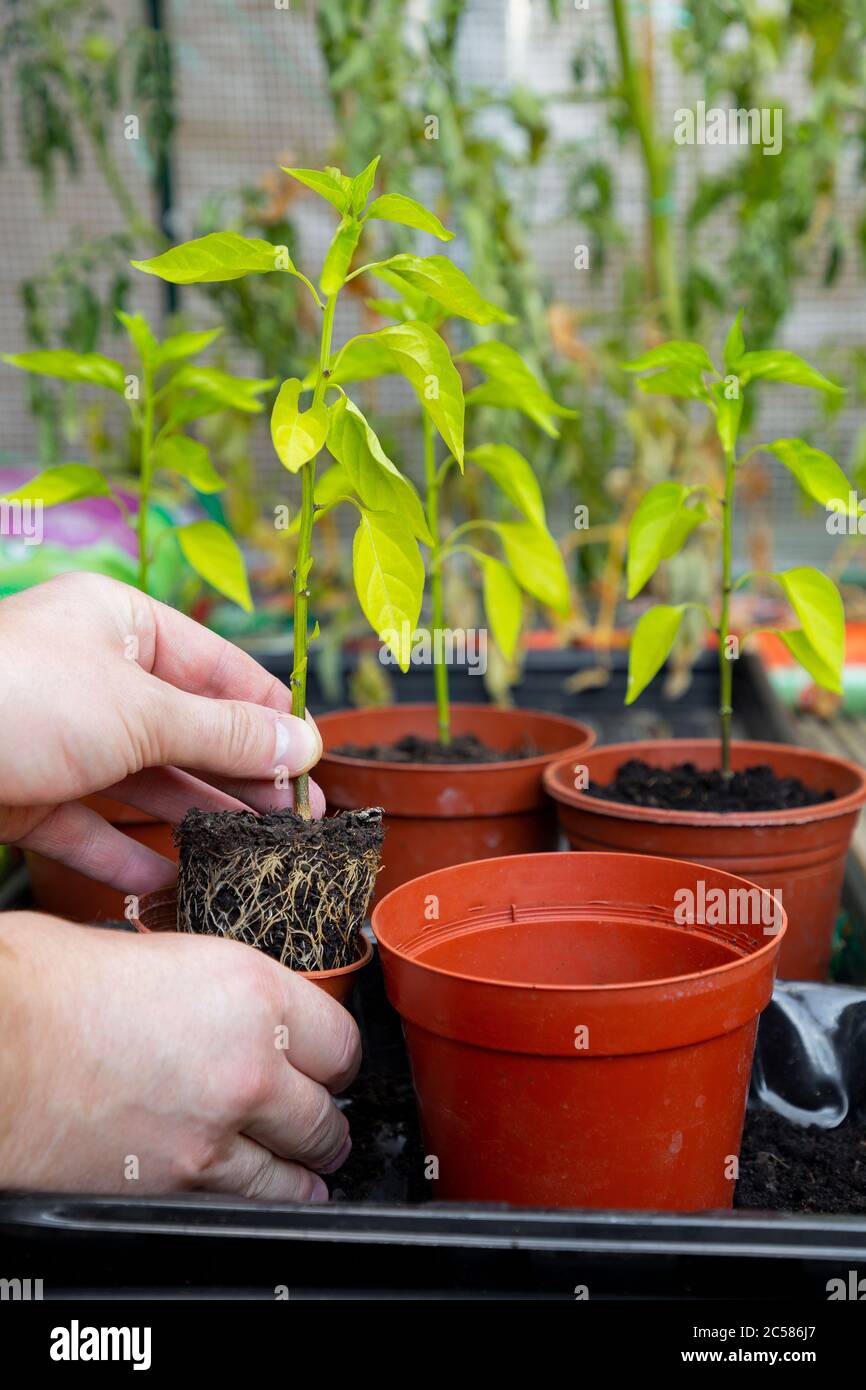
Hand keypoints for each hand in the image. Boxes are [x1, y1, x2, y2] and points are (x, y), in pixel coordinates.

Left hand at [0, 572, 324, 891]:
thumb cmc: (17, 700)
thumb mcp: (141, 710)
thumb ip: (227, 733)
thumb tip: (306, 743)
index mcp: (120, 625)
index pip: (220, 669)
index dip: (273, 716)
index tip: (317, 765)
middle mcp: (91, 675)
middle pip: (187, 728)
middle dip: (243, 775)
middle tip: (298, 822)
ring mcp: (57, 736)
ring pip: (145, 781)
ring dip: (197, 817)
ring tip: (253, 854)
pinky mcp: (25, 792)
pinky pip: (92, 825)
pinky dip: (129, 853)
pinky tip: (171, 881)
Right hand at [0, 911, 359, 1197]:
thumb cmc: (46, 986)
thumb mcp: (155, 952)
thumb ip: (209, 985)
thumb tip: (220, 1001)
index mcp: (251, 991)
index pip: (341, 1040)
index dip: (335, 1055)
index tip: (327, 1063)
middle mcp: (251, 1062)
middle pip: (327, 1110)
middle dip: (324, 1116)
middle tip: (319, 1117)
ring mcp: (216, 1132)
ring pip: (298, 1167)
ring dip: (303, 1167)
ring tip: (307, 1167)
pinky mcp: (176, 1183)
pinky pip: (246, 1202)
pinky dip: (260, 1200)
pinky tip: (263, 1196)